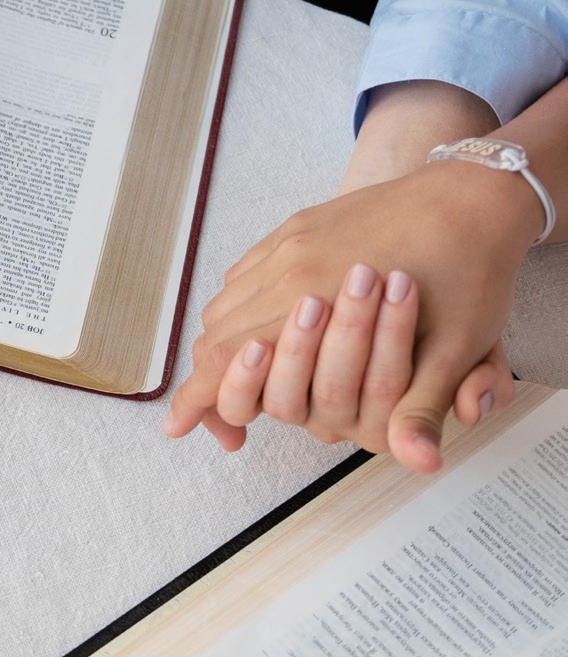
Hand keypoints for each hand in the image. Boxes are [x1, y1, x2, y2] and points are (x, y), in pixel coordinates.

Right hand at [164, 161, 528, 470]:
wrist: (476, 194)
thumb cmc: (469, 270)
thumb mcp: (453, 348)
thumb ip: (421, 407)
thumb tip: (418, 462)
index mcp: (313, 299)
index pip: (228, 359)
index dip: (200, 399)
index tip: (180, 427)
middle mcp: (286, 268)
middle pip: (216, 333)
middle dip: (209, 377)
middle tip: (220, 413)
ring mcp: (288, 243)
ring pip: (225, 302)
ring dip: (225, 342)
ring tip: (241, 375)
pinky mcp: (297, 227)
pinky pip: (245, 272)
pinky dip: (239, 305)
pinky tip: (260, 324)